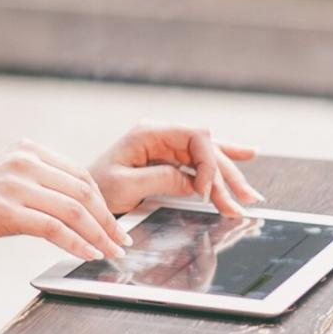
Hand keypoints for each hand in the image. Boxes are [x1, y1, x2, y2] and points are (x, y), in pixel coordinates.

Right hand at [0, 138, 133, 262]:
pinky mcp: (4, 210)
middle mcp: (23, 161)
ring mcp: (14, 184)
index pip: (80, 174)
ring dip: (99, 235)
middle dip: (108, 220)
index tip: (115, 223)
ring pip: (74, 210)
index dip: (104, 201)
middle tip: (122, 242)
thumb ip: (31, 185)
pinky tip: (87, 255)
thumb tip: (65, 209)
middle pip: (83, 191)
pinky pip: (53, 228)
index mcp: (25, 150)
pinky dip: (77, 244)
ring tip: (111, 253)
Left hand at [87, 120, 263, 215]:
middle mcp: (160, 136)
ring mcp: (165, 147)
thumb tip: (194, 182)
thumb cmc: (96, 190)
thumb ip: (162, 179)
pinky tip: (245, 155)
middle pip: (205, 148)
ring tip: (249, 197)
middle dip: (226, 175)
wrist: (82, 198)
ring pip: (207, 157)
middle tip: (244, 200)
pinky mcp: (167, 160)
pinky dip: (221, 163)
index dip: (207, 162)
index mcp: (148, 133)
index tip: (206, 193)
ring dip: (228, 177)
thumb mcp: (126, 186)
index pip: (194, 136)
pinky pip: (200, 160)